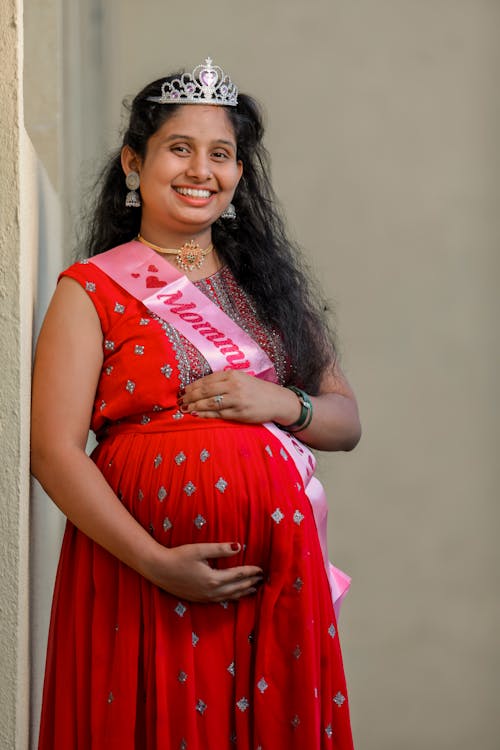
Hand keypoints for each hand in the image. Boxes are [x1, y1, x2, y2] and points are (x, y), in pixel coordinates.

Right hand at [145, 541, 262, 602]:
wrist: (158, 569)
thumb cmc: (178, 556)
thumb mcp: (200, 550)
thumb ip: (220, 549)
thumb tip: (239, 546)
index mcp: (213, 579)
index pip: (238, 576)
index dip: (251, 572)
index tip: (261, 569)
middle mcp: (211, 591)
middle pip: (236, 588)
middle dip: (250, 583)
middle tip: (262, 580)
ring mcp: (204, 597)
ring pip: (229, 596)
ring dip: (242, 592)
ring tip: (253, 590)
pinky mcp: (198, 599)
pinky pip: (220, 600)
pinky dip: (231, 597)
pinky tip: (233, 595)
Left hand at [178, 371, 300, 424]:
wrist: (277, 401)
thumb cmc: (257, 390)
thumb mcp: (242, 379)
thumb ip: (224, 380)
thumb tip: (201, 387)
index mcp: (233, 375)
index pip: (207, 380)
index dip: (192, 386)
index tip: (182, 390)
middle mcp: (233, 386)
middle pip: (205, 391)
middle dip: (189, 396)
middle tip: (179, 401)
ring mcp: (236, 400)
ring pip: (209, 403)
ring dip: (194, 405)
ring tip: (184, 408)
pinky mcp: (239, 413)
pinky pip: (217, 414)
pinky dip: (205, 414)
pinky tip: (196, 414)